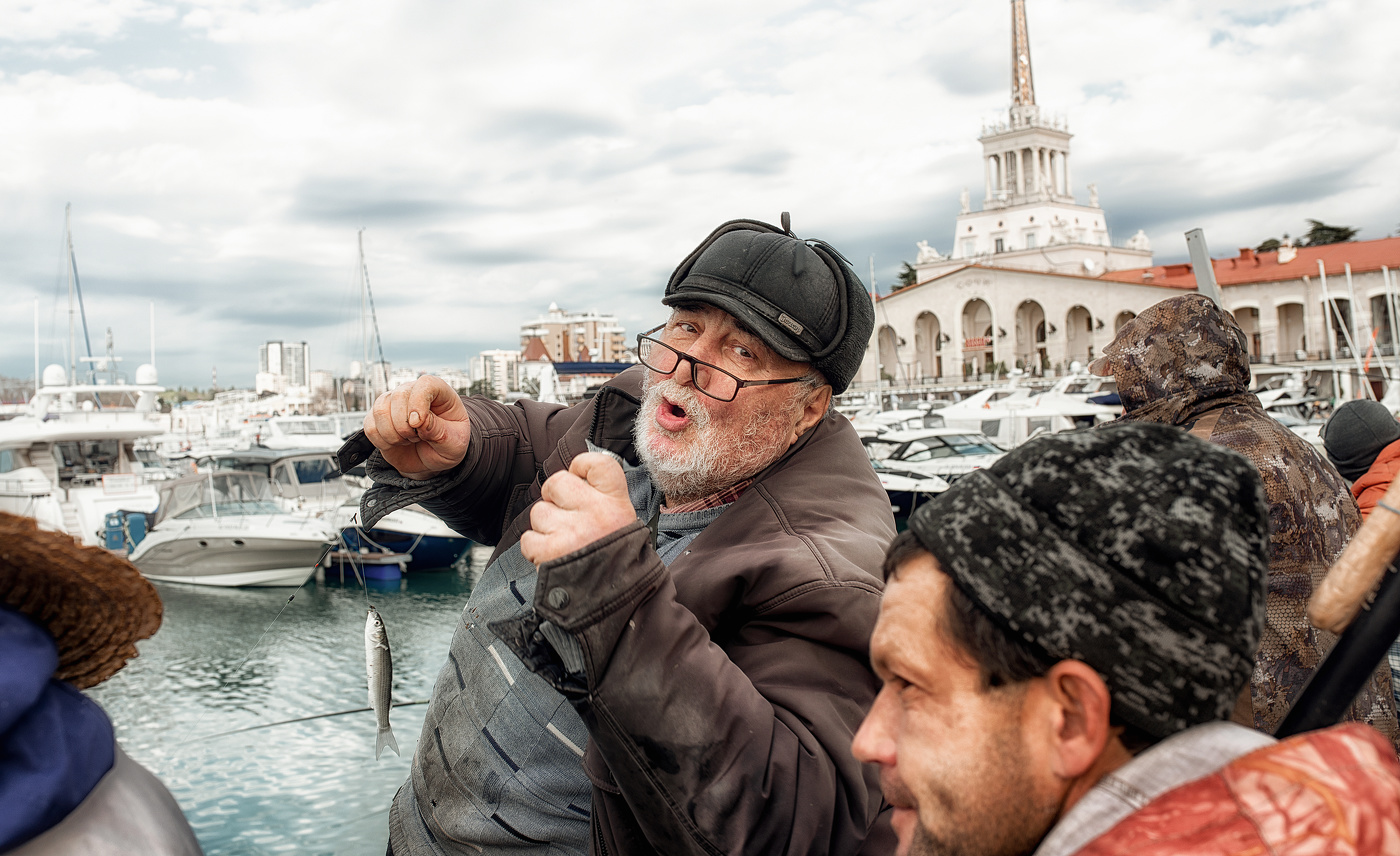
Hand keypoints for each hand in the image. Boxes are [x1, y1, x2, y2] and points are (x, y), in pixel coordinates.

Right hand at [364, 375, 471, 478]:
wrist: (433, 458)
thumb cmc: (447, 445)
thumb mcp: (454, 442)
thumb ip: (439, 431)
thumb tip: (419, 421)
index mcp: (438, 392)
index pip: (425, 384)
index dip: (419, 402)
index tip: (418, 424)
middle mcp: (413, 392)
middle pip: (398, 396)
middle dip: (406, 426)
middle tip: (418, 438)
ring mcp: (393, 403)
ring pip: (380, 411)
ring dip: (393, 434)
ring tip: (409, 440)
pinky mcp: (378, 418)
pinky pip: (370, 427)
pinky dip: (382, 441)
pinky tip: (396, 443)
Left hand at [521, 453, 635, 564]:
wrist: (617, 602)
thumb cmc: (617, 560)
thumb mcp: (623, 524)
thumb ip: (602, 497)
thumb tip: (575, 474)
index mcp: (616, 504)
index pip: (597, 464)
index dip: (581, 465)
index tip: (579, 476)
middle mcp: (595, 513)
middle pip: (557, 482)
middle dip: (554, 498)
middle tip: (566, 517)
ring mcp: (572, 532)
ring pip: (539, 511)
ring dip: (545, 527)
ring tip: (564, 543)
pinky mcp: (551, 552)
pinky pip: (528, 538)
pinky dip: (536, 549)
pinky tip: (554, 557)